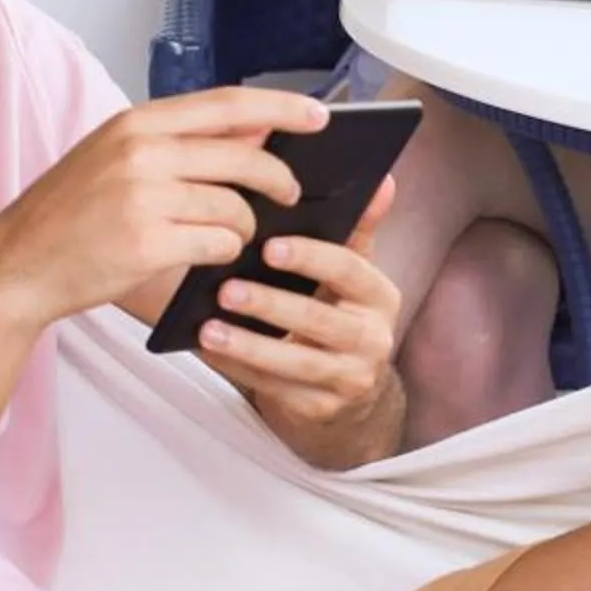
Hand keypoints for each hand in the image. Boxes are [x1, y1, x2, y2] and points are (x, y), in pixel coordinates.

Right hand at [0, 86, 326, 335]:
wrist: (16, 265)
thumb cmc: (69, 214)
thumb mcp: (116, 157)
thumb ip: (179, 143)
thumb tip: (254, 134)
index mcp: (137, 123)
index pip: (228, 104)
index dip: (281, 109)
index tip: (319, 115)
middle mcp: (141, 151)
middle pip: (245, 157)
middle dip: (280, 179)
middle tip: (291, 194)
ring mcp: (143, 197)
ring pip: (236, 208)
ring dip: (244, 229)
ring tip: (230, 238)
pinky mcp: (146, 243)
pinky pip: (217, 245)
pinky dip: (223, 255)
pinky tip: (207, 260)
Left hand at [192, 179, 405, 464]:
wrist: (351, 392)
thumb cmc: (340, 314)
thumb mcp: (353, 274)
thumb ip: (356, 229)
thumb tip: (381, 180)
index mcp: (380, 296)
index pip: (351, 270)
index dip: (311, 258)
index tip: (268, 246)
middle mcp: (373, 339)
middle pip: (319, 320)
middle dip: (271, 304)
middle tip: (226, 288)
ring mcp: (348, 379)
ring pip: (296, 363)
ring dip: (248, 345)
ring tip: (208, 327)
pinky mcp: (320, 409)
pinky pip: (274, 390)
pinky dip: (239, 370)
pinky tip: (210, 351)